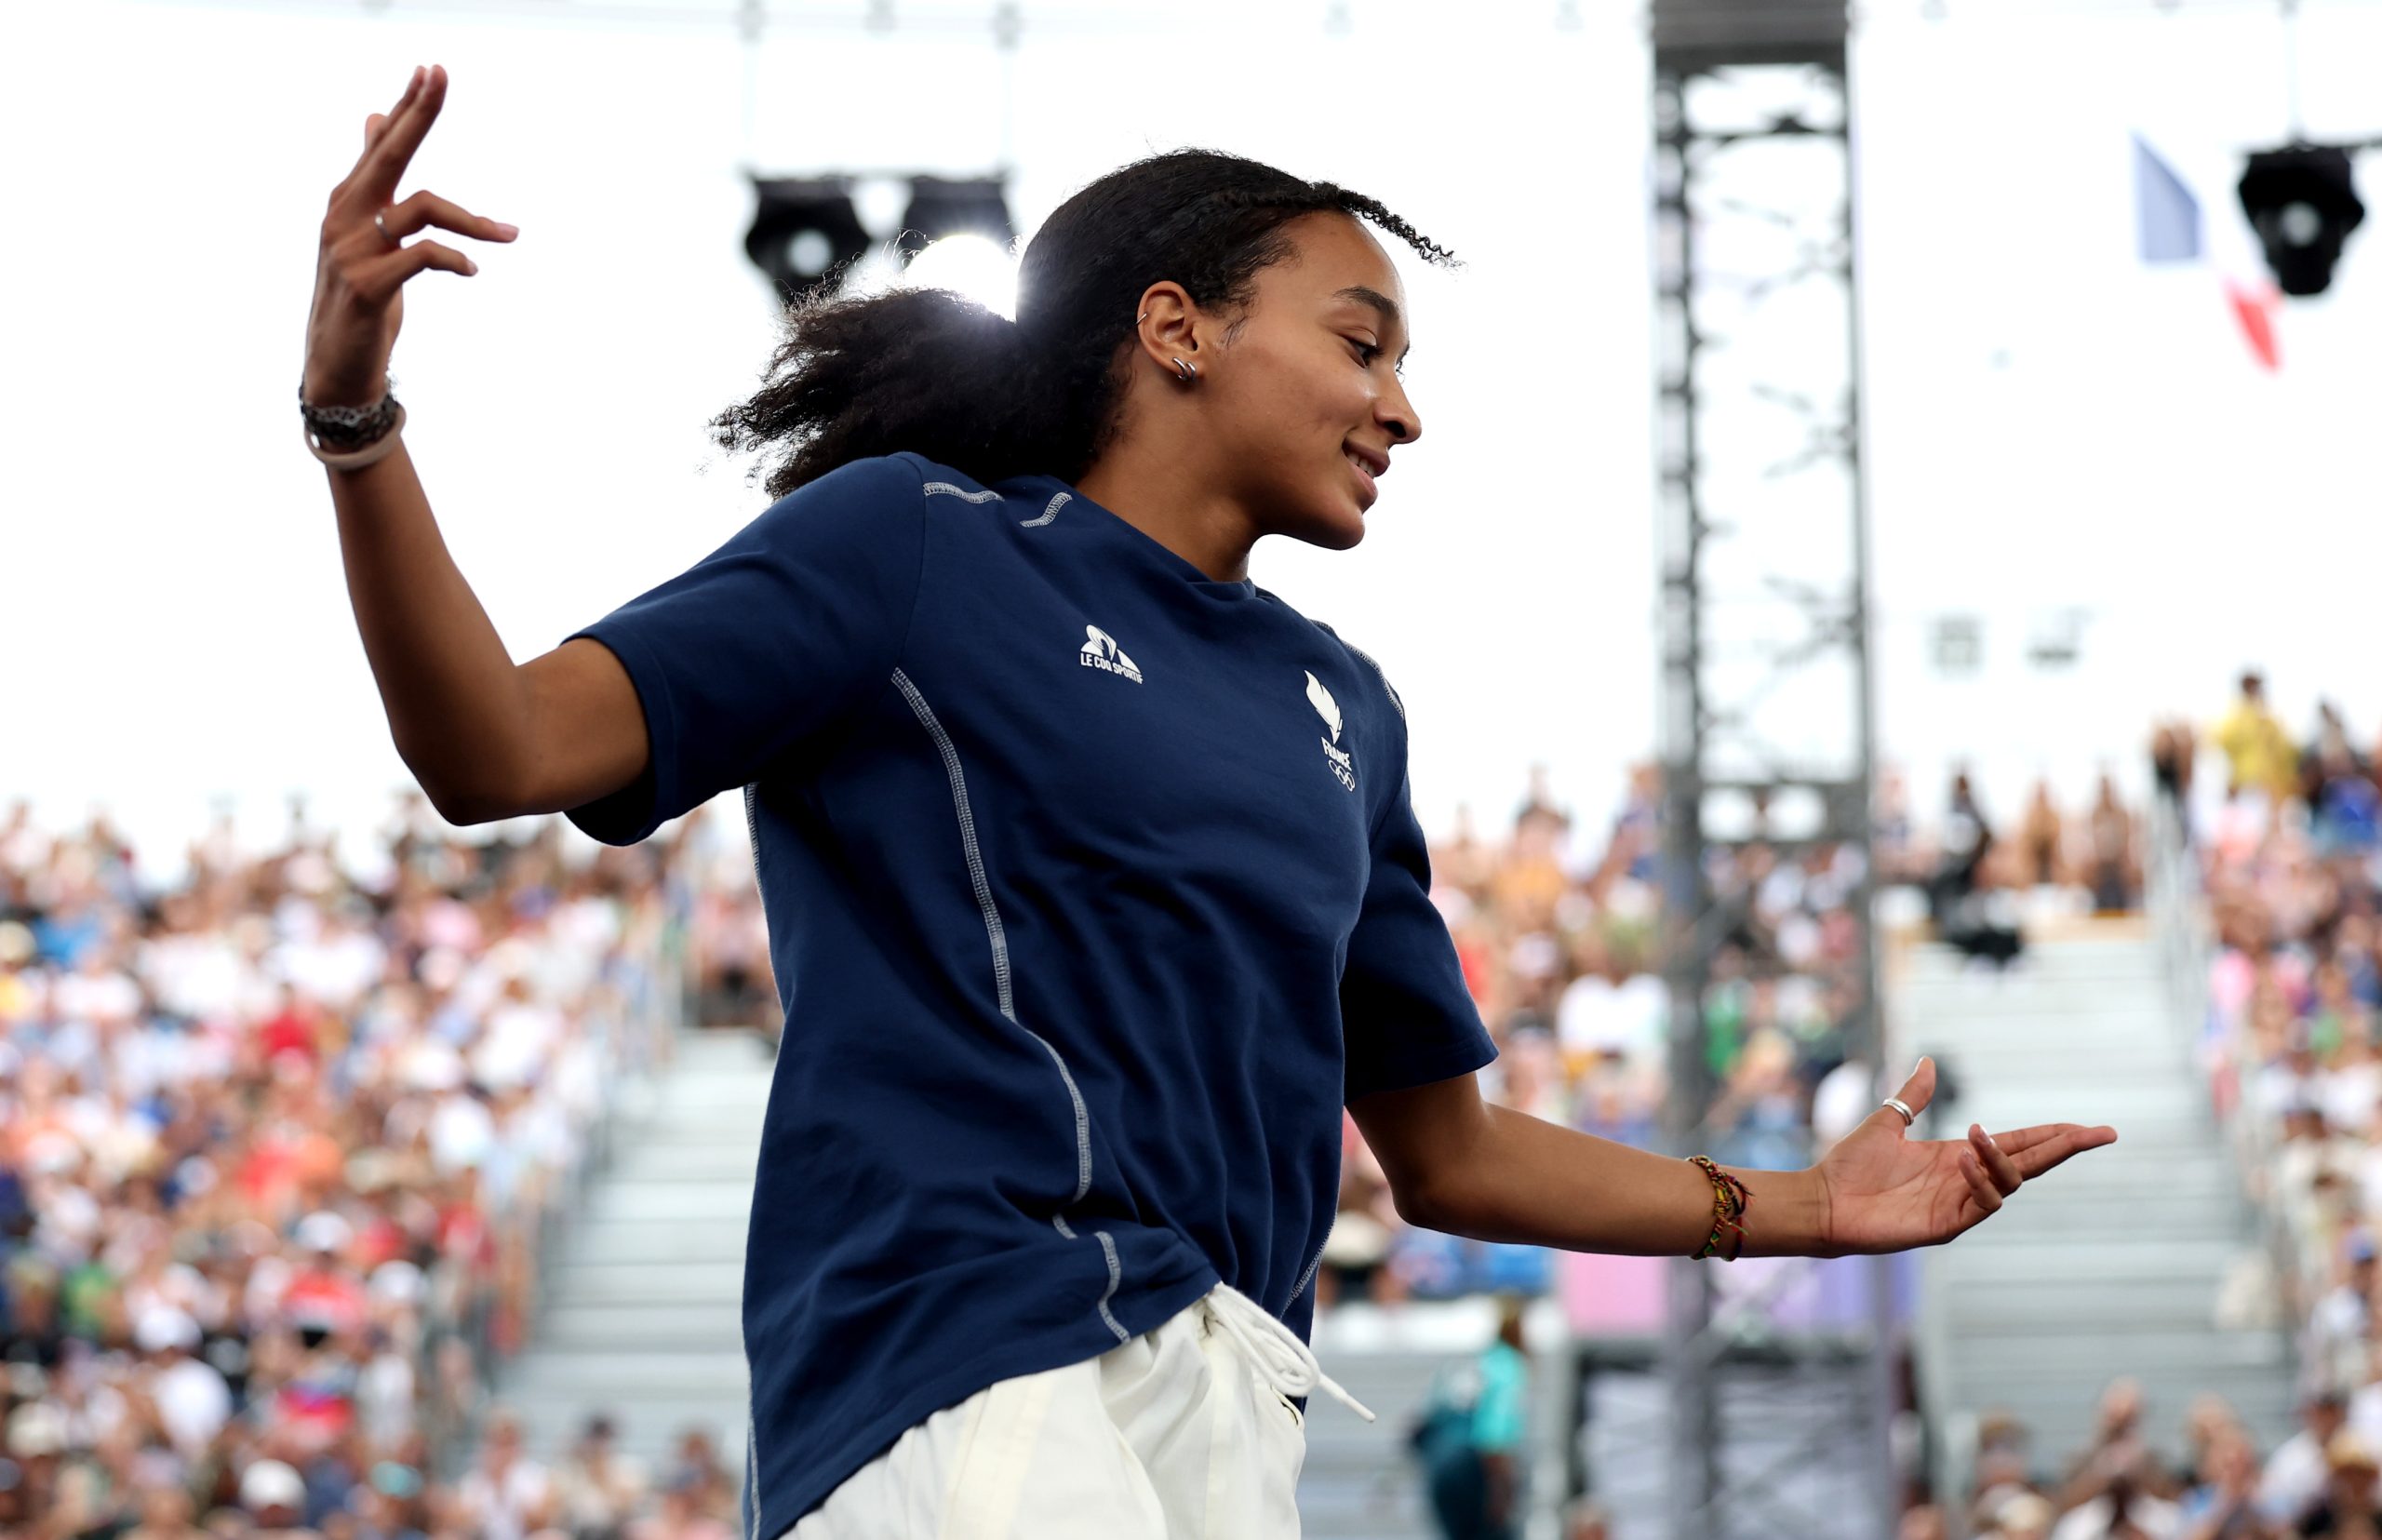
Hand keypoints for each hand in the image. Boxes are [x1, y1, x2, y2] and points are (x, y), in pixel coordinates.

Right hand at [303, 63, 517, 406]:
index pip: (381, 143)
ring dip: (473, 221)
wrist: (338, 365)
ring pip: (421, 208)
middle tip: (440, 77)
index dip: (406, 106)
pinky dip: (455, 259)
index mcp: (349, 201)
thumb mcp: (366, 232)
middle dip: (418, 114)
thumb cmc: (362, 293)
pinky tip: (473, 269)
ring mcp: (350, 250)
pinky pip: (422, 256)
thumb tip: (377, 119)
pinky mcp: (366, 285)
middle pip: (389, 155)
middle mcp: (344, 216)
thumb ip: (373, 180)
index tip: (431, 69)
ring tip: (507, 235)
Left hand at [1810, 1058, 2117, 1255]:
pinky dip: (1981, 1181)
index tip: (2089, 1128)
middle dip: (2066, 1147)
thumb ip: (1913, 1095)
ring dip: (2003, 1158)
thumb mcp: (1887, 1121)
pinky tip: (1965, 1161)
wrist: (1823, 1201)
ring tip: (1975, 1138)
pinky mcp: (1947, 1226)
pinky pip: (1983, 1204)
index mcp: (1959, 1156)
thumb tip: (1928, 1061)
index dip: (2054, 1135)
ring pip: (2011, 1183)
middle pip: (2031, 1163)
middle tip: (2101, 1133)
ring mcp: (1960, 1204)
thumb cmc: (1851, 1166)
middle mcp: (1967, 1180)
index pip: (2019, 1144)